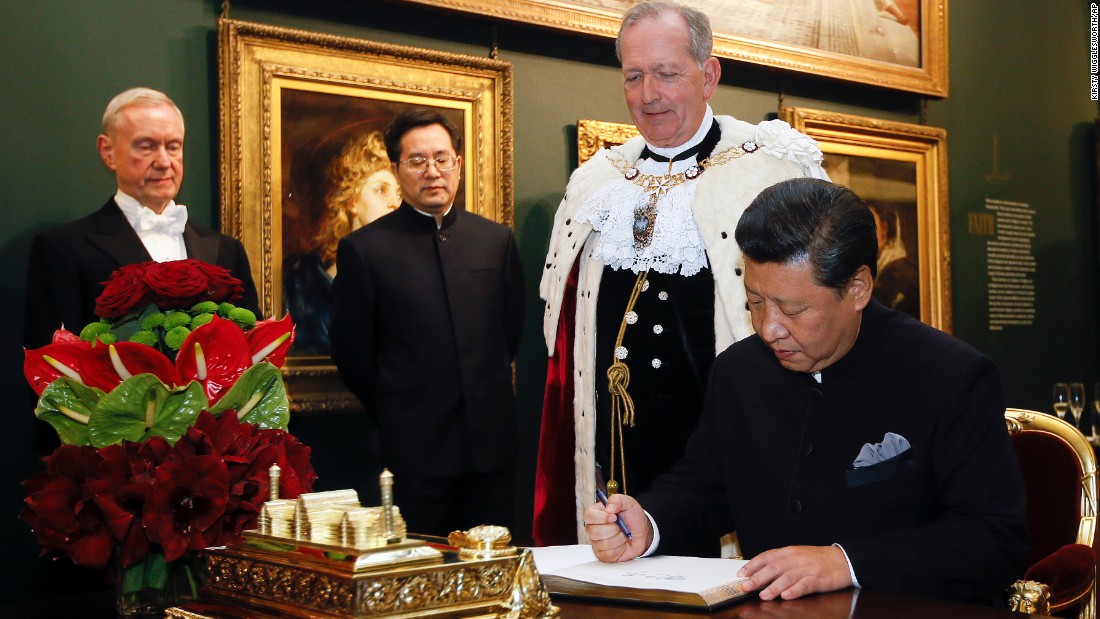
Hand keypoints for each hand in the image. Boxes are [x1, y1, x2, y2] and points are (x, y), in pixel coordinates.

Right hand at [582, 493, 651, 562]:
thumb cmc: (633, 517)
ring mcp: (596, 543)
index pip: (588, 516)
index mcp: (596, 513)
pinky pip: (608, 555)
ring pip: (603, 544)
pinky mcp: (602, 555)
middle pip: (594, 532)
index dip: (601, 518)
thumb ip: (618, 500)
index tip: (614, 517)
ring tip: (623, 534)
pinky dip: (620, 549)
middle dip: (613, 529)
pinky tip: (622, 544)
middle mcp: (593, 528)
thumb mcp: (628, 503)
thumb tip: (608, 508)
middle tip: (621, 526)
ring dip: (618, 539)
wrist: (643, 532)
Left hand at [737, 545, 852, 600]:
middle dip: (758, 578)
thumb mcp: (797, 555)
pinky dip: (794, 590)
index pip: (767, 556)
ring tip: (763, 595)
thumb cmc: (818, 559)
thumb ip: (781, 563)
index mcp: (789, 551)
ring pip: (787, 577)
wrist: (843, 560)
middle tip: (746, 586)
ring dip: (773, 587)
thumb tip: (760, 572)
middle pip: (774, 567)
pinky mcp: (818, 579)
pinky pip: (804, 585)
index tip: (741, 574)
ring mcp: (807, 568)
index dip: (753, 565)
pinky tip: (786, 596)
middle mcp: (796, 558)